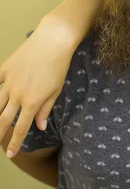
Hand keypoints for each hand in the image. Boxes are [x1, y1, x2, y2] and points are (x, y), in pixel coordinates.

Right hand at [0, 15, 73, 157]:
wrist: (53, 41)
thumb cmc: (59, 66)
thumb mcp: (56, 90)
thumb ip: (45, 109)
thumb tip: (40, 126)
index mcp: (32, 102)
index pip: (20, 128)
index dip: (15, 143)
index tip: (10, 154)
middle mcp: (17, 94)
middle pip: (2, 120)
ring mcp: (8, 81)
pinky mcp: (4, 69)